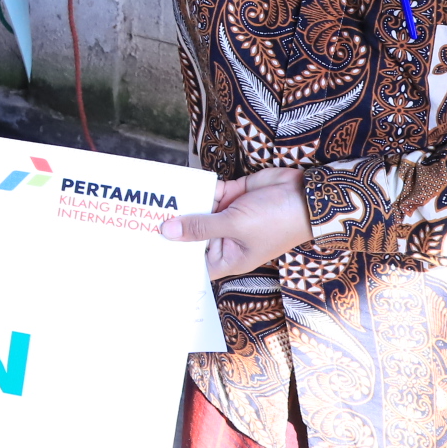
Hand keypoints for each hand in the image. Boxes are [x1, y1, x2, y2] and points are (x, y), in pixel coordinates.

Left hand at [160, 166, 312, 279]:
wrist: (306, 193)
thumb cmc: (277, 220)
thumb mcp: (234, 225)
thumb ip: (200, 227)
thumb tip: (166, 232)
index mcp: (229, 257)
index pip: (196, 264)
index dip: (175, 260)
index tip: (149, 254)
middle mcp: (226, 239)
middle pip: (193, 236)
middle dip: (173, 228)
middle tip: (140, 222)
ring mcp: (229, 217)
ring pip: (199, 212)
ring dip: (183, 205)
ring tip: (152, 201)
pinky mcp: (232, 196)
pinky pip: (208, 193)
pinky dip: (197, 189)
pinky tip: (176, 184)